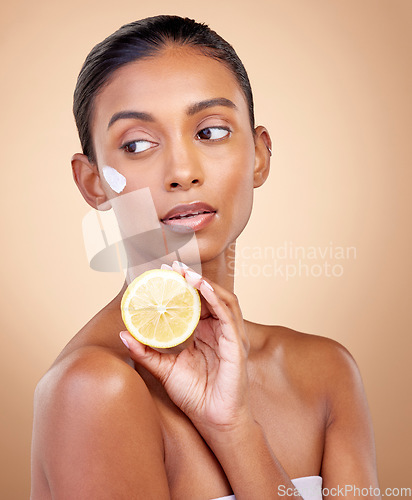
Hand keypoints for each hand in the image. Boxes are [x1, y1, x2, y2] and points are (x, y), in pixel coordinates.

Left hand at [119, 261, 251, 439]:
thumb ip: (145, 351)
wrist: (213, 420)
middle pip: (209, 296)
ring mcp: (230, 336)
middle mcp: (219, 330)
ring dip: (206, 284)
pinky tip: (203, 289)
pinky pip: (228, 317)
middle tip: (173, 266)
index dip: (182, 286)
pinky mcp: (237, 345)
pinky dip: (217, 299)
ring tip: (188, 274)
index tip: (164, 272)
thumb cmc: (194, 395)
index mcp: (205, 333)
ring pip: (222, 300)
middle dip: (192, 279)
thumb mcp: (165, 369)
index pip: (196, 302)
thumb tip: (123, 333)